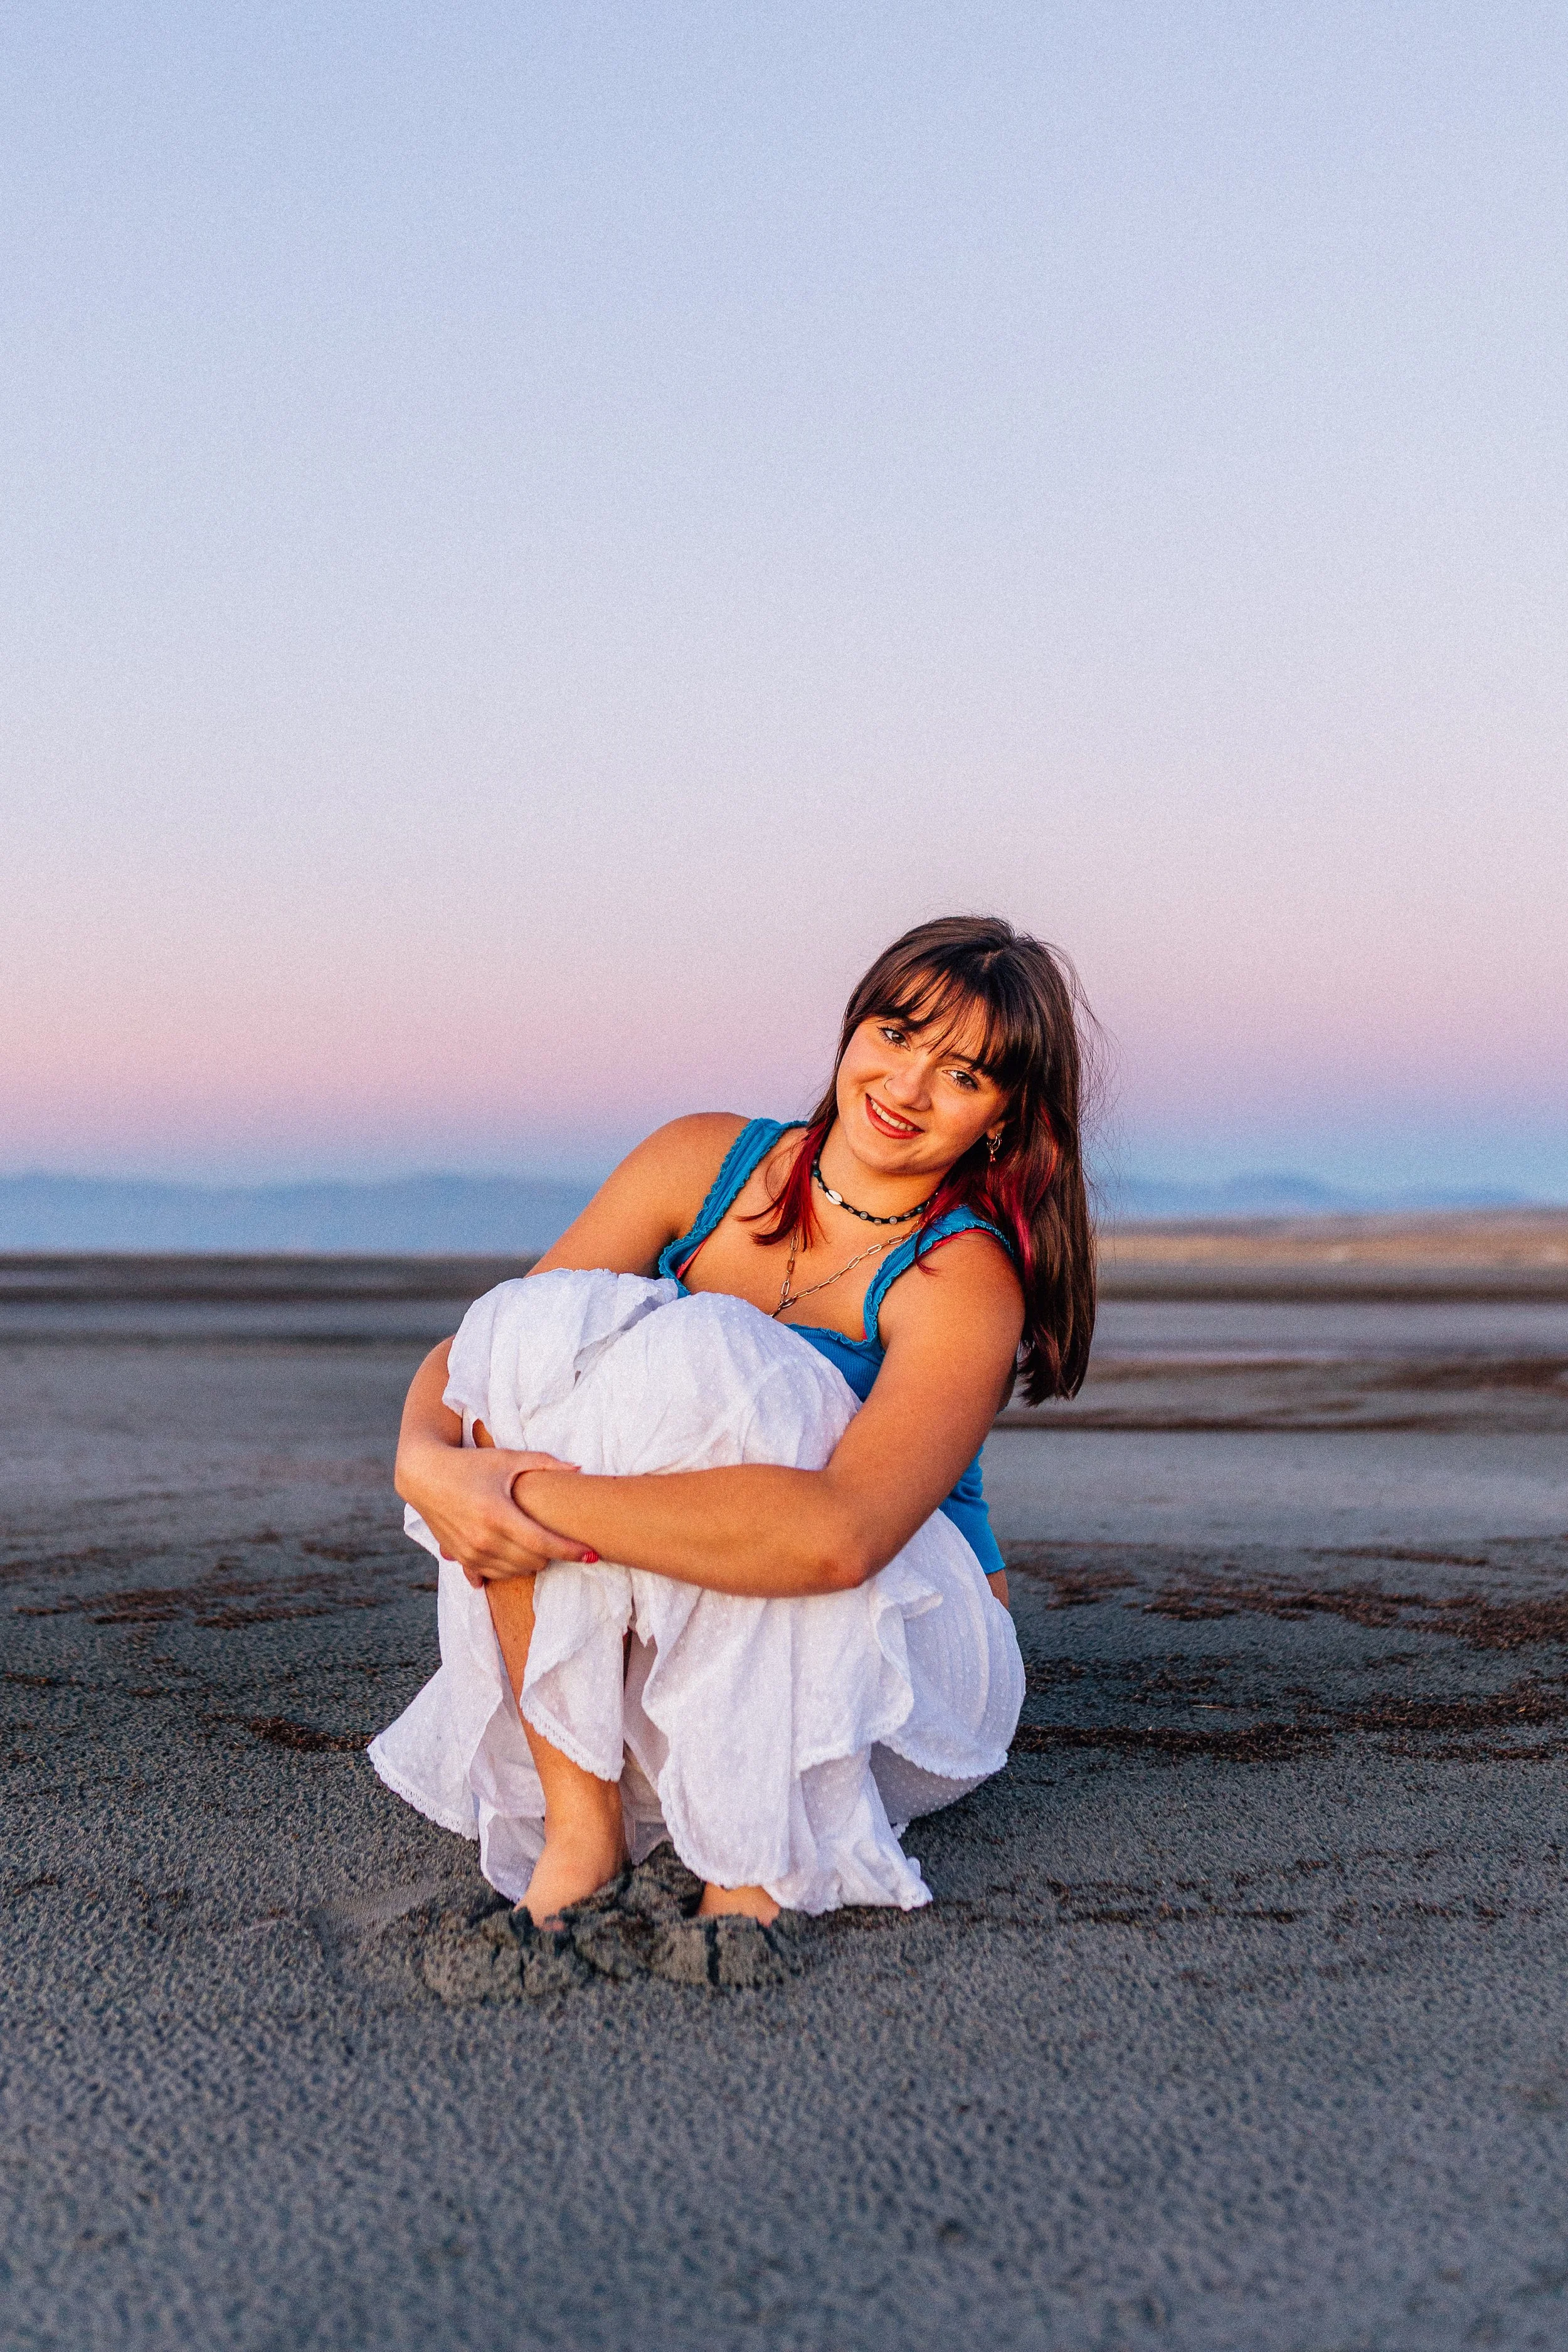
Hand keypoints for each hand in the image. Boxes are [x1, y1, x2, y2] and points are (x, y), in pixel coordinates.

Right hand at [400, 1431, 594, 1589]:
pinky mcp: (460, 1559)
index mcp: (498, 1515)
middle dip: (551, 1552)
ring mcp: (470, 1553)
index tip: (593, 1553)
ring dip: (531, 1562)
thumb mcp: (507, 1458)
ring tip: (535, 1541)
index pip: (544, 1543)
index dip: (572, 1550)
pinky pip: (493, 1575)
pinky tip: (512, 1555)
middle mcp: (483, 1540)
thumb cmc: (470, 1463)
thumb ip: (544, 1463)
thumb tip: (579, 1468)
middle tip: (557, 1536)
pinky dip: (507, 1568)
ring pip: (515, 1572)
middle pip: (534, 1562)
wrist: (424, 1475)